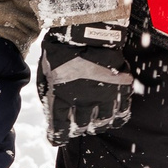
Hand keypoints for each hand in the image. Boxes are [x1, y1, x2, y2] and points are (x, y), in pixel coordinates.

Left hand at [36, 22, 132, 143]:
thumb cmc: (61, 48)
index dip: (57, 136)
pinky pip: (122, 111)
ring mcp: (103, 95)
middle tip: (77, 125)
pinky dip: (118, 116)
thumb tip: (50, 107)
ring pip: (102, 122)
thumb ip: (48, 92)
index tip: (57, 138)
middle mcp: (82, 101)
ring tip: (96, 120)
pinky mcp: (120, 88)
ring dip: (97, 123)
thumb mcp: (45, 71)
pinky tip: (114, 114)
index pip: (59, 128)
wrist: (86, 28)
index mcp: (60, 97)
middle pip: (82, 126)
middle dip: (78, 128)